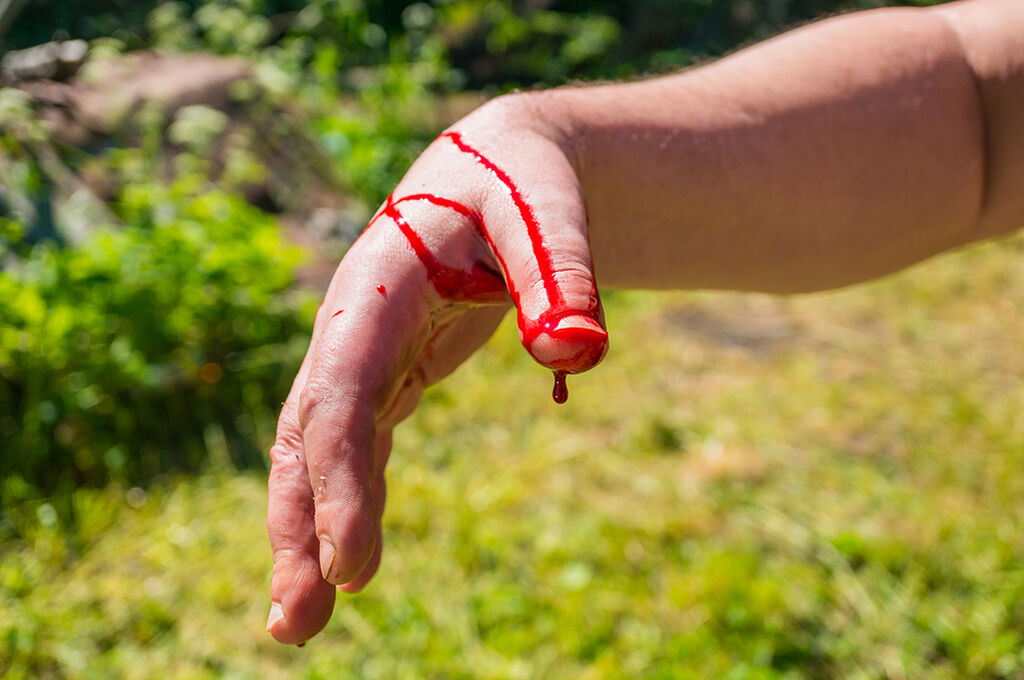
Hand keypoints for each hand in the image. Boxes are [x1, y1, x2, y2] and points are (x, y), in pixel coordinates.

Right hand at [265, 94, 609, 643]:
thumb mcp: (546, 210)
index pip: (341, 390)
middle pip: (308, 435)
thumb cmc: (522, 184)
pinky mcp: (387, 375)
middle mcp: (352, 328)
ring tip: (299, 626)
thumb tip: (580, 353)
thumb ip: (561, 274)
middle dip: (297, 528)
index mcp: (376, 286)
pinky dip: (343, 505)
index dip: (338, 477)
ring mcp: (363, 354)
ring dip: (306, 534)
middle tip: (298, 625)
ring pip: (319, 453)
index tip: (351, 562)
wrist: (500, 170)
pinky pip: (355, 448)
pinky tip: (343, 562)